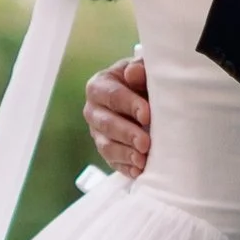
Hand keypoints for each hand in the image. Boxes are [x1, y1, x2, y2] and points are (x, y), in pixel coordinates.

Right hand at [84, 53, 149, 176]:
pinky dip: (126, 167)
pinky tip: (138, 170)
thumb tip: (134, 72)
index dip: (130, 105)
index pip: (112, 96)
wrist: (142, 98)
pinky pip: (112, 162)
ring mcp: (97, 133)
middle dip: (127, 134)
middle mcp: (92, 110)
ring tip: (142, 160)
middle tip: (145, 143)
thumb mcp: (143, 71)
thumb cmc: (142, 81)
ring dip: (125, 154)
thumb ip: (140, 69)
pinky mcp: (106, 151)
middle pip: (107, 124)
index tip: (147, 115)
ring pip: (107, 146)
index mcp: (98, 86)